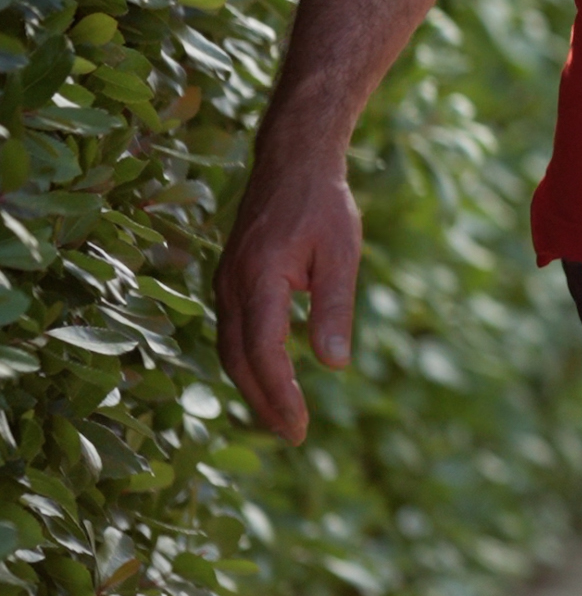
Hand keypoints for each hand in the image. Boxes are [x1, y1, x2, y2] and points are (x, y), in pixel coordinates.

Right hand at [213, 142, 361, 444]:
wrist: (292, 160)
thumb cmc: (323, 204)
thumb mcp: (341, 254)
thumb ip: (334, 308)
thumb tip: (334, 364)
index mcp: (259, 278)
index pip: (264, 353)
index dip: (280, 395)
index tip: (300, 428)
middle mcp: (231, 285)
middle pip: (239, 360)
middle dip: (263, 401)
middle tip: (293, 435)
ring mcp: (224, 282)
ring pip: (230, 349)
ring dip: (252, 385)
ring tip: (281, 416)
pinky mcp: (228, 279)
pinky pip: (232, 330)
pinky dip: (247, 360)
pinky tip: (268, 376)